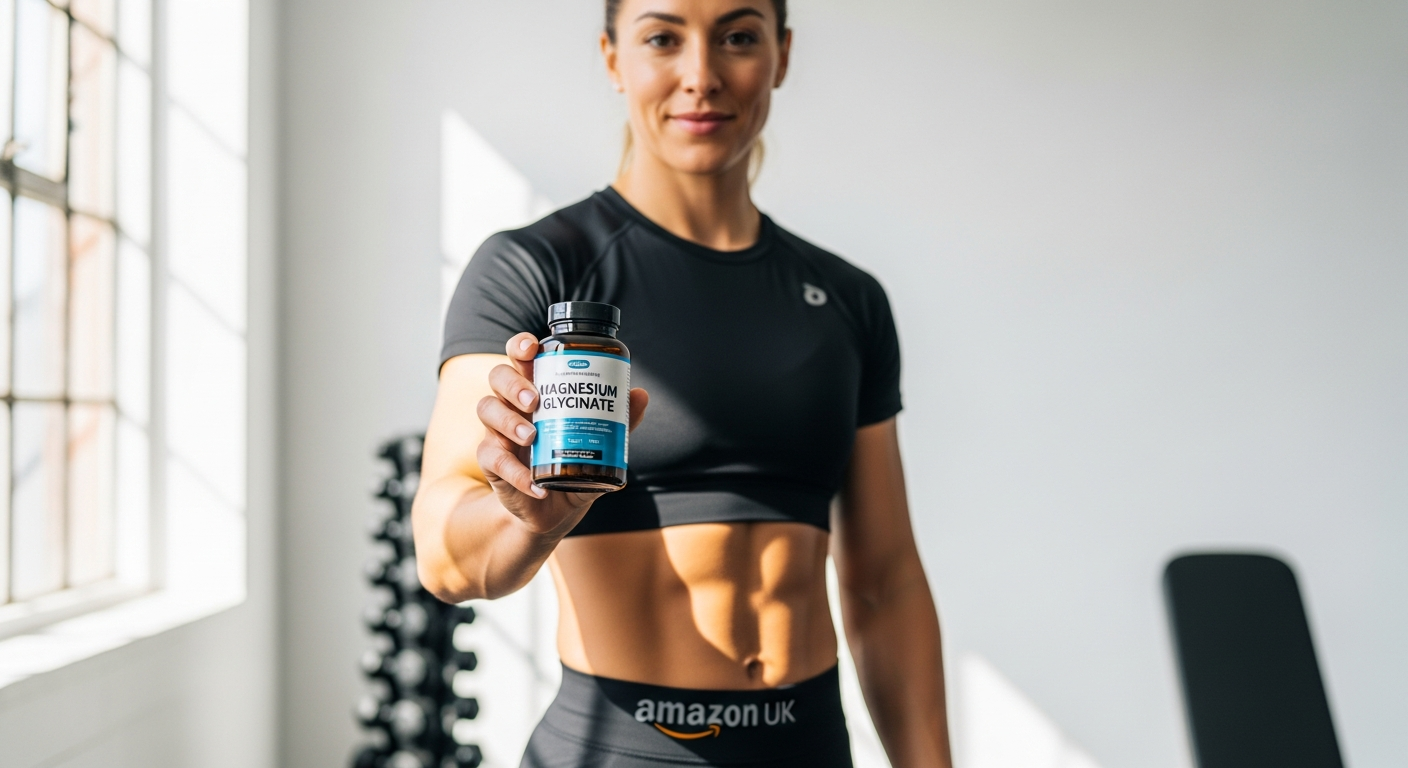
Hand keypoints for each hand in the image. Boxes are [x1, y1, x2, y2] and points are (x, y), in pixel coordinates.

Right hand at [475, 332, 648, 536]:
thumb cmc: (573, 463)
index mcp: (537, 389)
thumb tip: (641, 395)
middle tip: (535, 401)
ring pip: (486, 409)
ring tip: (531, 436)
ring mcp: (499, 431)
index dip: (521, 345)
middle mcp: (513, 405)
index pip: (521, 357)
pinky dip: (515, 472)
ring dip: (508, 421)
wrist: (555, 510)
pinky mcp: (492, 462)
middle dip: (514, 383)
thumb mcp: (599, 443)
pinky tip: (535, 483)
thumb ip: (618, 421)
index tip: (533, 347)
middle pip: (498, 376)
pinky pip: (493, 458)